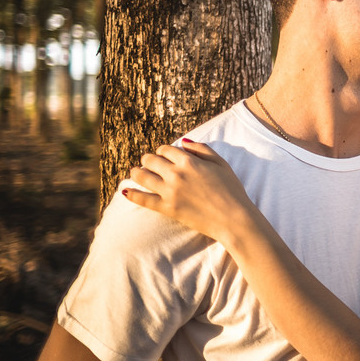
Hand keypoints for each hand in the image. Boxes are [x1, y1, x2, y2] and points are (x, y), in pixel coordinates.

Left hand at [123, 140, 253, 246]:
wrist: (234, 219)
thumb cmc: (232, 190)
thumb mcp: (222, 164)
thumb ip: (202, 149)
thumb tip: (184, 142)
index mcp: (190, 161)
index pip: (165, 149)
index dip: (163, 151)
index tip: (164, 156)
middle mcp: (176, 174)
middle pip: (150, 160)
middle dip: (149, 159)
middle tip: (150, 164)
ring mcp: (169, 192)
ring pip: (142, 176)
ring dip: (137, 172)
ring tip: (136, 173)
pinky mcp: (166, 208)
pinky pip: (142, 199)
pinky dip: (132, 194)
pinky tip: (126, 191)